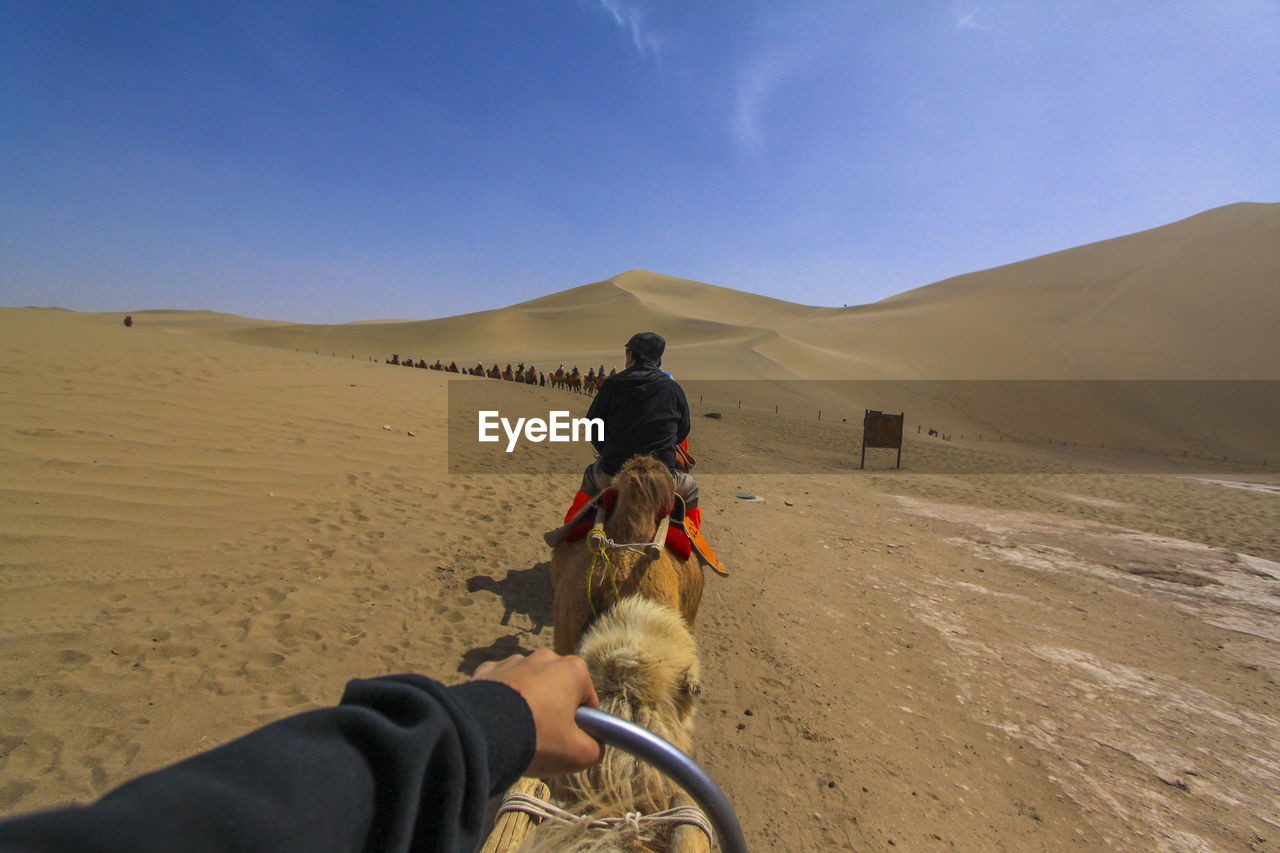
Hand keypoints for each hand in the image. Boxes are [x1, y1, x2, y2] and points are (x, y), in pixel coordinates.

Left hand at [473, 648, 604, 777]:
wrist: (483, 734)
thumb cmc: (539, 738)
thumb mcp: (579, 754)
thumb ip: (595, 749)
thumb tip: (594, 746)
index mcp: (573, 670)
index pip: (587, 700)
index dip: (581, 724)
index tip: (569, 742)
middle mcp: (544, 657)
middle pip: (557, 690)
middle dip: (553, 710)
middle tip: (543, 739)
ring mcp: (513, 661)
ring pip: (527, 686)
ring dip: (526, 703)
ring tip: (517, 731)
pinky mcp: (486, 671)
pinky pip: (500, 685)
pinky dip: (500, 700)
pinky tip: (497, 721)